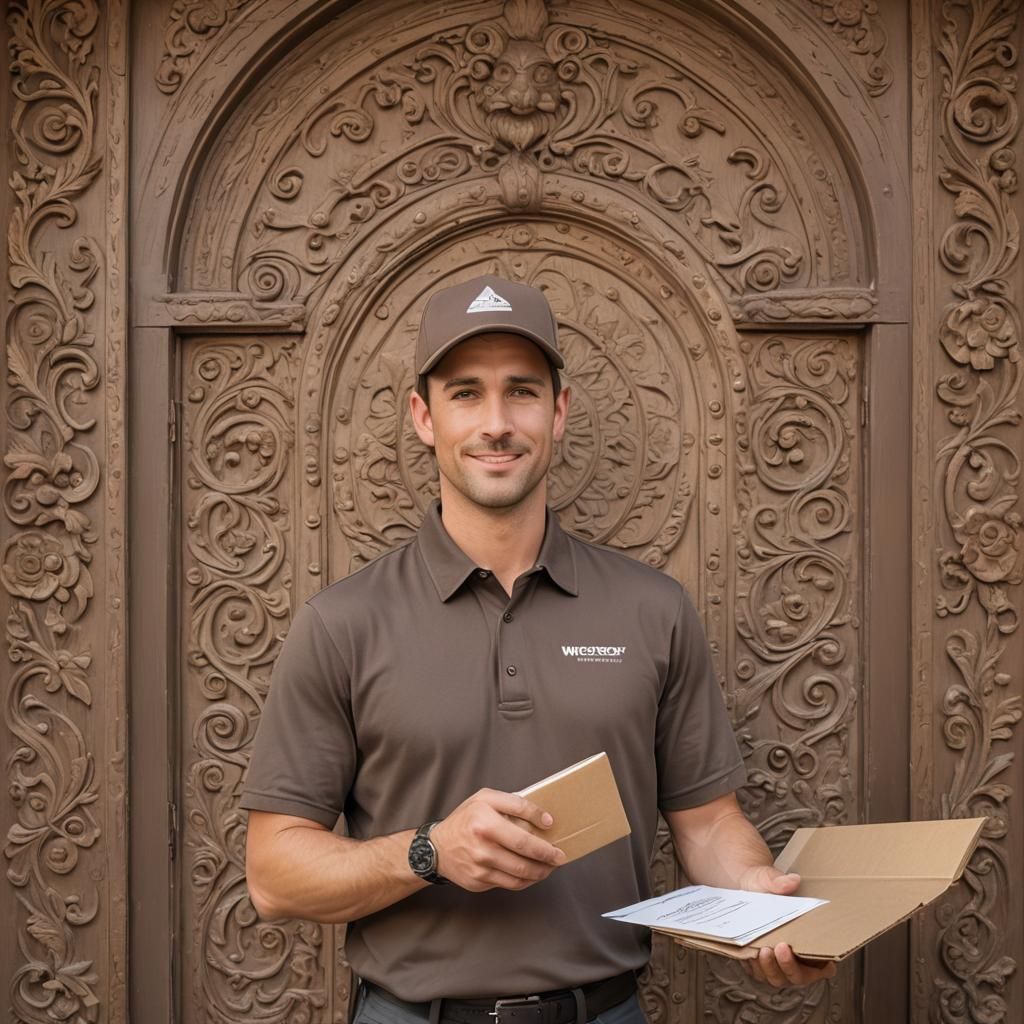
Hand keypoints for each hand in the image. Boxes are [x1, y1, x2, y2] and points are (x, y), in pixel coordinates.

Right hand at [429, 789, 566, 891]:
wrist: (436, 847)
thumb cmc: (465, 818)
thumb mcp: (486, 798)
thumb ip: (516, 804)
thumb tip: (545, 820)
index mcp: (485, 824)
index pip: (523, 837)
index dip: (543, 840)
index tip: (554, 832)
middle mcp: (482, 849)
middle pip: (525, 861)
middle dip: (548, 860)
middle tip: (560, 857)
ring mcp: (480, 869)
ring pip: (520, 877)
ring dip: (540, 873)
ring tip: (549, 866)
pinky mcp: (479, 883)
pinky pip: (510, 885)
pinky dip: (525, 880)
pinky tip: (531, 872)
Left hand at [737, 866, 837, 987]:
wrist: (743, 885)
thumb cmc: (764, 885)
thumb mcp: (768, 878)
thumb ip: (780, 881)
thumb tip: (792, 881)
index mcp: (811, 940)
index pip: (825, 967)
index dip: (821, 968)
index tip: (811, 954)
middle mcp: (796, 956)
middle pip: (798, 977)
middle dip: (789, 967)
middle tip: (781, 948)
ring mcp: (777, 962)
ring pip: (777, 978)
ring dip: (770, 968)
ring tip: (762, 951)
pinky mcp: (759, 962)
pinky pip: (757, 972)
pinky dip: (753, 966)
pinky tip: (749, 952)